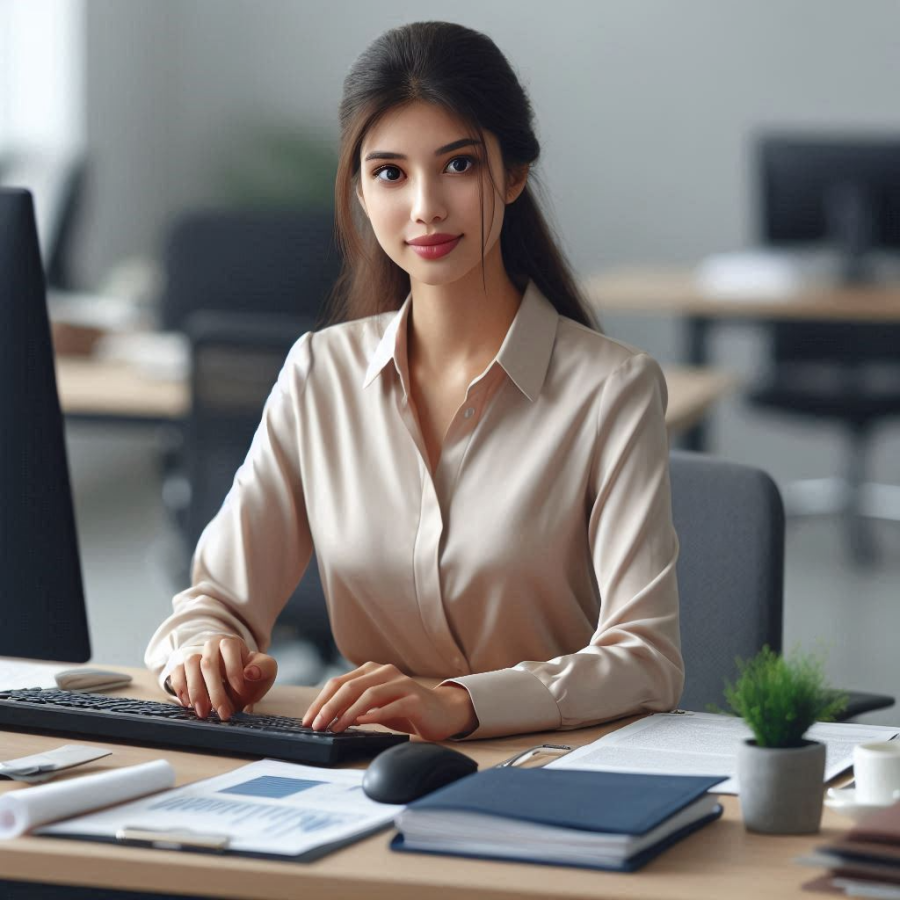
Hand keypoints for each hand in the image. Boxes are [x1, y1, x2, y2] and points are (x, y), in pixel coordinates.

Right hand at [168, 636, 277, 720]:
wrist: (236, 684)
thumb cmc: (251, 676)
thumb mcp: (265, 671)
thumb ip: (264, 668)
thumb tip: (250, 672)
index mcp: (231, 643)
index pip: (229, 647)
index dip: (233, 669)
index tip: (240, 691)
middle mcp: (211, 646)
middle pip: (208, 662)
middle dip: (215, 690)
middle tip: (223, 713)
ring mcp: (195, 656)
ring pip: (190, 665)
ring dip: (196, 690)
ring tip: (203, 712)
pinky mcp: (182, 668)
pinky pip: (176, 674)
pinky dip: (182, 689)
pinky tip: (190, 705)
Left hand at [301, 662, 477, 741]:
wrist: (442, 712)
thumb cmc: (405, 710)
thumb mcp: (376, 707)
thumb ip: (355, 707)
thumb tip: (325, 720)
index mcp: (372, 671)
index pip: (339, 683)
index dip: (321, 701)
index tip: (308, 720)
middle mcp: (385, 672)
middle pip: (350, 687)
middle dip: (329, 707)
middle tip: (316, 726)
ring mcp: (401, 683)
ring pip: (368, 694)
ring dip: (347, 713)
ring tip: (335, 729)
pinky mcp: (415, 698)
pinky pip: (391, 705)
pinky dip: (374, 714)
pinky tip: (362, 724)